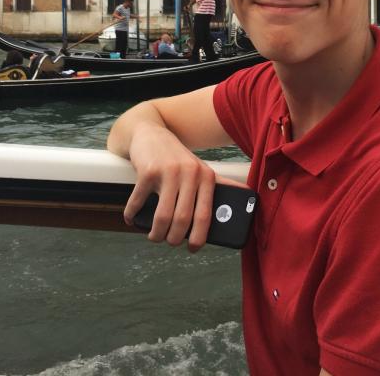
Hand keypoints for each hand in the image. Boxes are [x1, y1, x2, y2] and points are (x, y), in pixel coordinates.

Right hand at [123, 122, 217, 251]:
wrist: (151, 132)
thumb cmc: (177, 158)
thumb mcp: (201, 168)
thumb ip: (220, 185)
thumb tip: (247, 198)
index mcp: (206, 176)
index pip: (205, 214)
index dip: (199, 236)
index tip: (193, 248)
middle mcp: (190, 173)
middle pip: (183, 218)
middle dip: (174, 237)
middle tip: (170, 241)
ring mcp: (168, 172)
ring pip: (163, 215)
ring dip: (156, 232)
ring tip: (154, 236)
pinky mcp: (147, 171)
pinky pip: (139, 202)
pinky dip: (132, 215)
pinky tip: (131, 219)